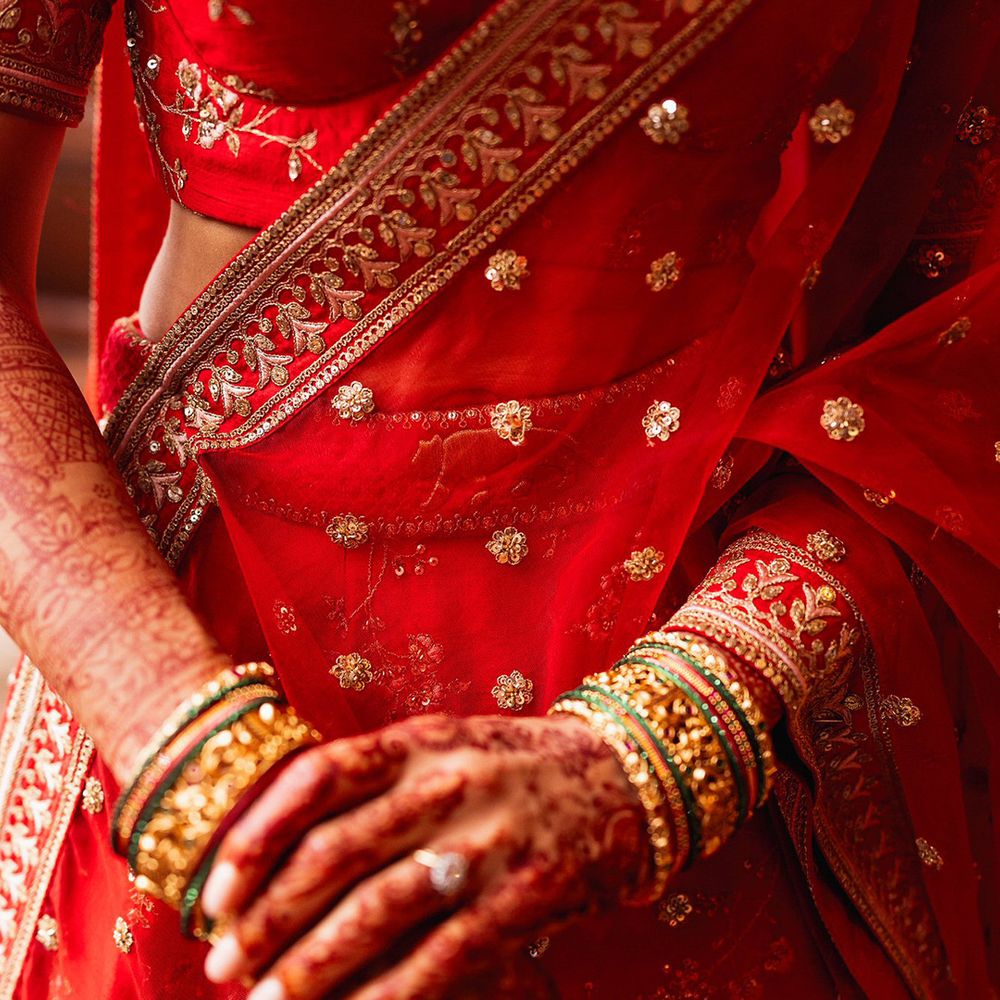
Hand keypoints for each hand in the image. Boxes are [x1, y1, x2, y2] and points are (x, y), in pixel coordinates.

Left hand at [200, 713, 646, 999]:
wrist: (623, 775)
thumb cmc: (512, 765)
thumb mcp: (445, 746)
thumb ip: (377, 781)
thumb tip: (283, 847)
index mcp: (421, 741)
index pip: (317, 778)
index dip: (256, 837)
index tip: (214, 895)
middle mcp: (449, 783)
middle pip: (335, 852)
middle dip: (268, 917)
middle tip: (224, 965)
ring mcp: (489, 839)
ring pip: (379, 910)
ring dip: (313, 967)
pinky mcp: (526, 895)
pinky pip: (441, 956)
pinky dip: (387, 995)